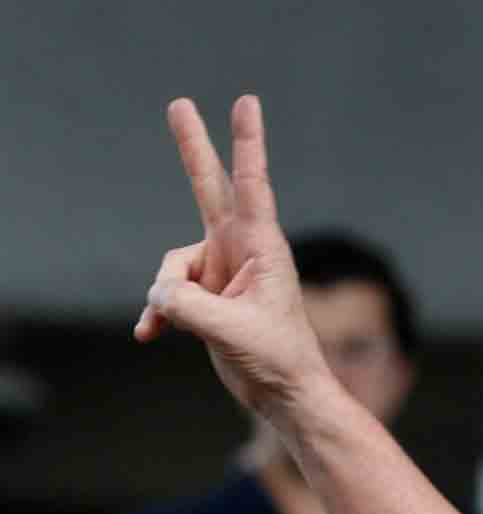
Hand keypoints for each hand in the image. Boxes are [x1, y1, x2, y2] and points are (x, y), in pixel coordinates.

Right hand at [133, 96, 328, 418]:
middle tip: (179, 104)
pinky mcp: (206, 294)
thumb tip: (157, 292)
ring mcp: (221, 270)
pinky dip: (158, 313)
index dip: (247, 142)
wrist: (284, 393)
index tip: (247, 102)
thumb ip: (186, 305)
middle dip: (192, 148)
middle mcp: (240, 250)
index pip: (251, 184)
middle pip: (208, 188)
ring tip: (179, 326)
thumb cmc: (275, 359)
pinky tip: (149, 334)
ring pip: (171, 264)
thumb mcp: (230, 330)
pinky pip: (167, 293)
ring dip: (167, 297)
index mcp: (262, 247)